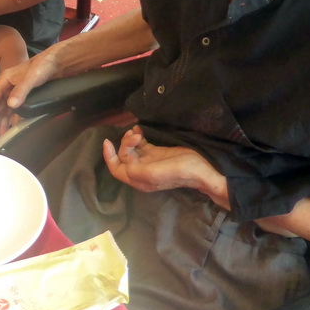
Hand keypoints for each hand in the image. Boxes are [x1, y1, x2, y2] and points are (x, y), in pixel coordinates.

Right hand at [0, 50, 59, 140]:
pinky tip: (13, 127)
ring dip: (2, 121)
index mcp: (5, 80)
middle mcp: (8, 87)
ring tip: (0, 135)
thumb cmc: (42, 67)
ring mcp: (16, 92)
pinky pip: (15, 110)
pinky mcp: (24, 96)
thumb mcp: (31, 78)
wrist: (56, 62)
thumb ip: (21, 90)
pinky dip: (13, 118)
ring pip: (5, 109)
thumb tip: (11, 105)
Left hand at [102, 126, 228, 206]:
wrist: (202, 169)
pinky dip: (137, 137)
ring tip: (136, 131)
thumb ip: (137, 171)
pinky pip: (141, 145)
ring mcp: (149, 162)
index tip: (107, 141)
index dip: (109, 156)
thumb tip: (125, 163)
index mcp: (139, 180)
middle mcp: (141, 172)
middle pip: (123, 156)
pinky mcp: (156, 154)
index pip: (116, 169)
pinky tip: (139, 130)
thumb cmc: (179, 171)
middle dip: (125, 143)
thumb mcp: (156, 173)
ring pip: (131, 150)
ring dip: (130, 139)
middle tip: (135, 134)